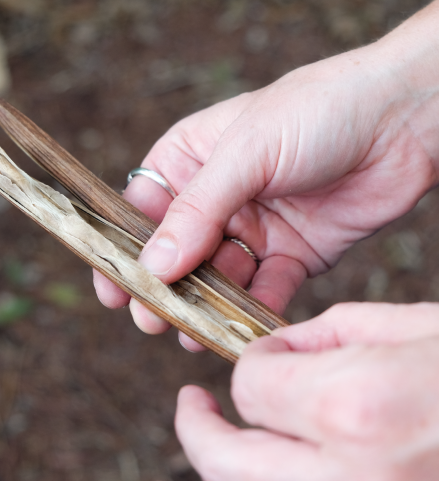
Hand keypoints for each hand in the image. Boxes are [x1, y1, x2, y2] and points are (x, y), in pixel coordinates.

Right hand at [94, 25, 438, 350]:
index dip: (123, 252)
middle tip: (152, 321)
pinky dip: (253, 313)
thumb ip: (197, 212)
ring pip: (216, 279)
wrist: (405, 119)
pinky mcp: (293, 255)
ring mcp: (253, 229)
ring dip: (204, 307)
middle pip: (175, 253)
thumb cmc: (318, 111)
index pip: (140, 212)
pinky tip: (241, 331)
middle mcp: (216, 199)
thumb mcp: (246, 153)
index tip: (112, 290)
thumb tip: (152, 267)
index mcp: (189, 160)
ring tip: (191, 333)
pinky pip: (265, 291)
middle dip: (162, 289)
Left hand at [141, 302, 438, 480]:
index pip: (251, 389)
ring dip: (209, 476)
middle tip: (192, 403)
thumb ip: (329, 335)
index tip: (272, 355)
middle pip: (226, 462)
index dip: (254, 365)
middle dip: (199, 428)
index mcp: (355, 408)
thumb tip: (276, 351)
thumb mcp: (419, 329)